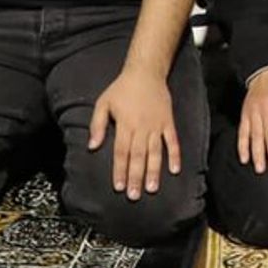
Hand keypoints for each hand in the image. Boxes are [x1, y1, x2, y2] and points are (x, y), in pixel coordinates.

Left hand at [89, 66, 180, 200]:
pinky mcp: (168, 122)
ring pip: (155, 152)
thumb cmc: (122, 88)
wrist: (146, 72)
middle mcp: (141, 127)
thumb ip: (97, 125)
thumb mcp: (104, 103)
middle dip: (136, 177)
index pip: (121, 151)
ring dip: (153, 171)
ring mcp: (156, 125)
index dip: (120, 170)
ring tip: (152, 189)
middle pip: (138, 156)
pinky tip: (174, 170)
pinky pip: (172, 141)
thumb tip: (92, 147)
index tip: (119, 187)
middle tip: (134, 196)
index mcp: (125, 123)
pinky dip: (174, 155)